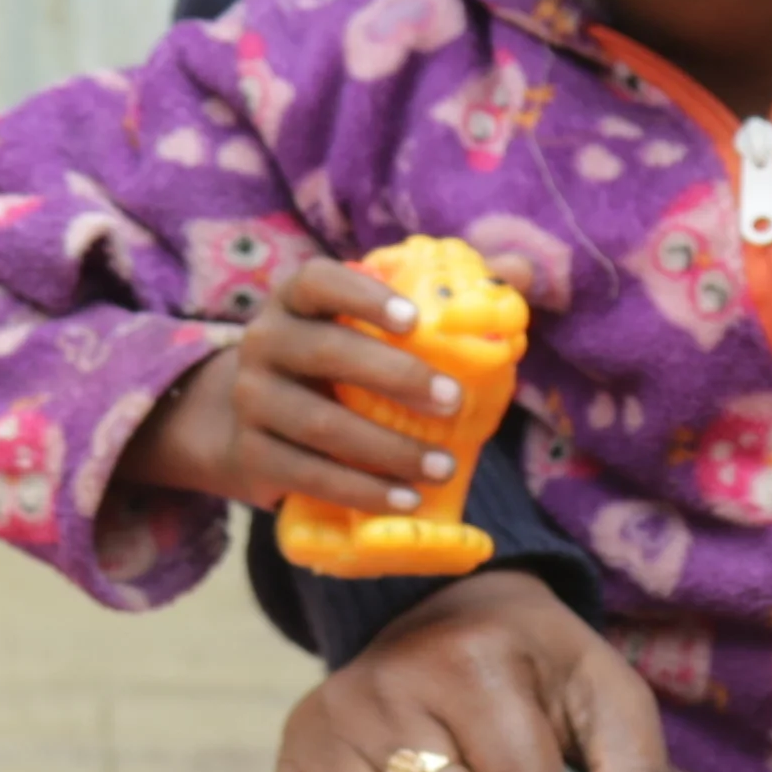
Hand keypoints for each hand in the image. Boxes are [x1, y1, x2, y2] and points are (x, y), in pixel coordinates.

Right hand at [148, 258, 479, 518]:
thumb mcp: (372, 326)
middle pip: (324, 352)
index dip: (365, 296)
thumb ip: (444, 292)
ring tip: (443, 467)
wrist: (252, 422)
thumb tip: (520, 272)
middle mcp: (264, 343)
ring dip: (387, 448)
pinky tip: (404, 499)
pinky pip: (306, 475)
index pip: (318, 281)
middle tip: (454, 402)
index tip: (416, 319)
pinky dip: (359, 490)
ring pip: (318, 423)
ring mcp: (251, 401)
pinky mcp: (251, 456)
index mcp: (296, 300)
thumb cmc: (338, 362)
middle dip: (395, 376)